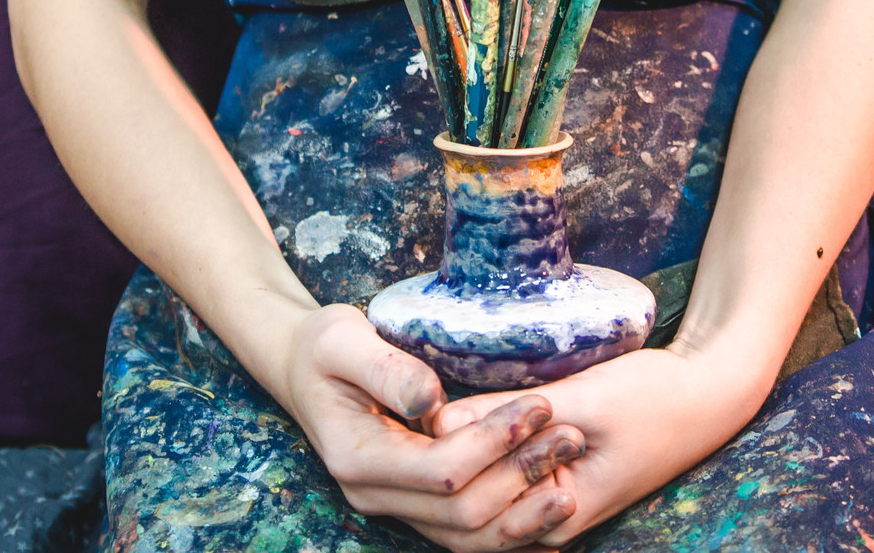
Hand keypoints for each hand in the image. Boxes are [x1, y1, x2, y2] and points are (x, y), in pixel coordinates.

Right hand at [277, 304, 585, 550]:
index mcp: (356, 458)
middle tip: (570, 436)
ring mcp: (395, 504)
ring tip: (571, 478)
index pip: (439, 470)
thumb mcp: (342, 340)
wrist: (302, 368)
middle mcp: (375, 494)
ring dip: (524, 512)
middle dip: (521, 475)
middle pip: (461, 510)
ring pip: (467, 536)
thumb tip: (429, 400)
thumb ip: (385, 368)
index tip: (538, 406)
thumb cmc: (323, 347)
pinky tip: (552, 516)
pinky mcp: (415, 503)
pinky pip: (467, 533)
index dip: (494, 443)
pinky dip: (511, 529)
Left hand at [431, 344, 771, 547]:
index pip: (467, 504)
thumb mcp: (579, 399)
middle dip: (426, 478)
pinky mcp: (549, 488)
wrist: (705, 397)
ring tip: (402, 429)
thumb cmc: (653, 397)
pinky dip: (466, 468)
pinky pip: (492, 491)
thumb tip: (437, 418)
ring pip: (473, 509)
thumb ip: (510, 413)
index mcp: (555, 514)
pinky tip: (438, 435)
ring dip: (442, 474)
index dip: (430, 466)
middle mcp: (548, 526)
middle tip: (388, 425)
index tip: (399, 418)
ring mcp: (548, 511)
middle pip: (462, 518)